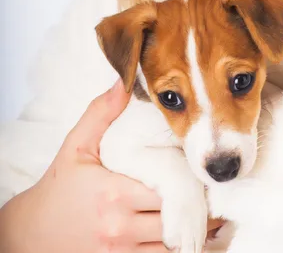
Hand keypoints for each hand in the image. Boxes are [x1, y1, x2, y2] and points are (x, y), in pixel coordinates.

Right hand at [0, 79, 221, 251]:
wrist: (31, 233)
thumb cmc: (58, 187)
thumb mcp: (76, 146)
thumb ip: (101, 113)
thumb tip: (123, 82)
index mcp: (115, 195)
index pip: (169, 191)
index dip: (190, 183)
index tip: (203, 173)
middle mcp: (120, 228)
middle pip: (176, 221)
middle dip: (198, 210)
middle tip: (216, 195)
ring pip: (172, 249)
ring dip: (194, 235)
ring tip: (215, 218)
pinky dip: (177, 252)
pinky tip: (192, 240)